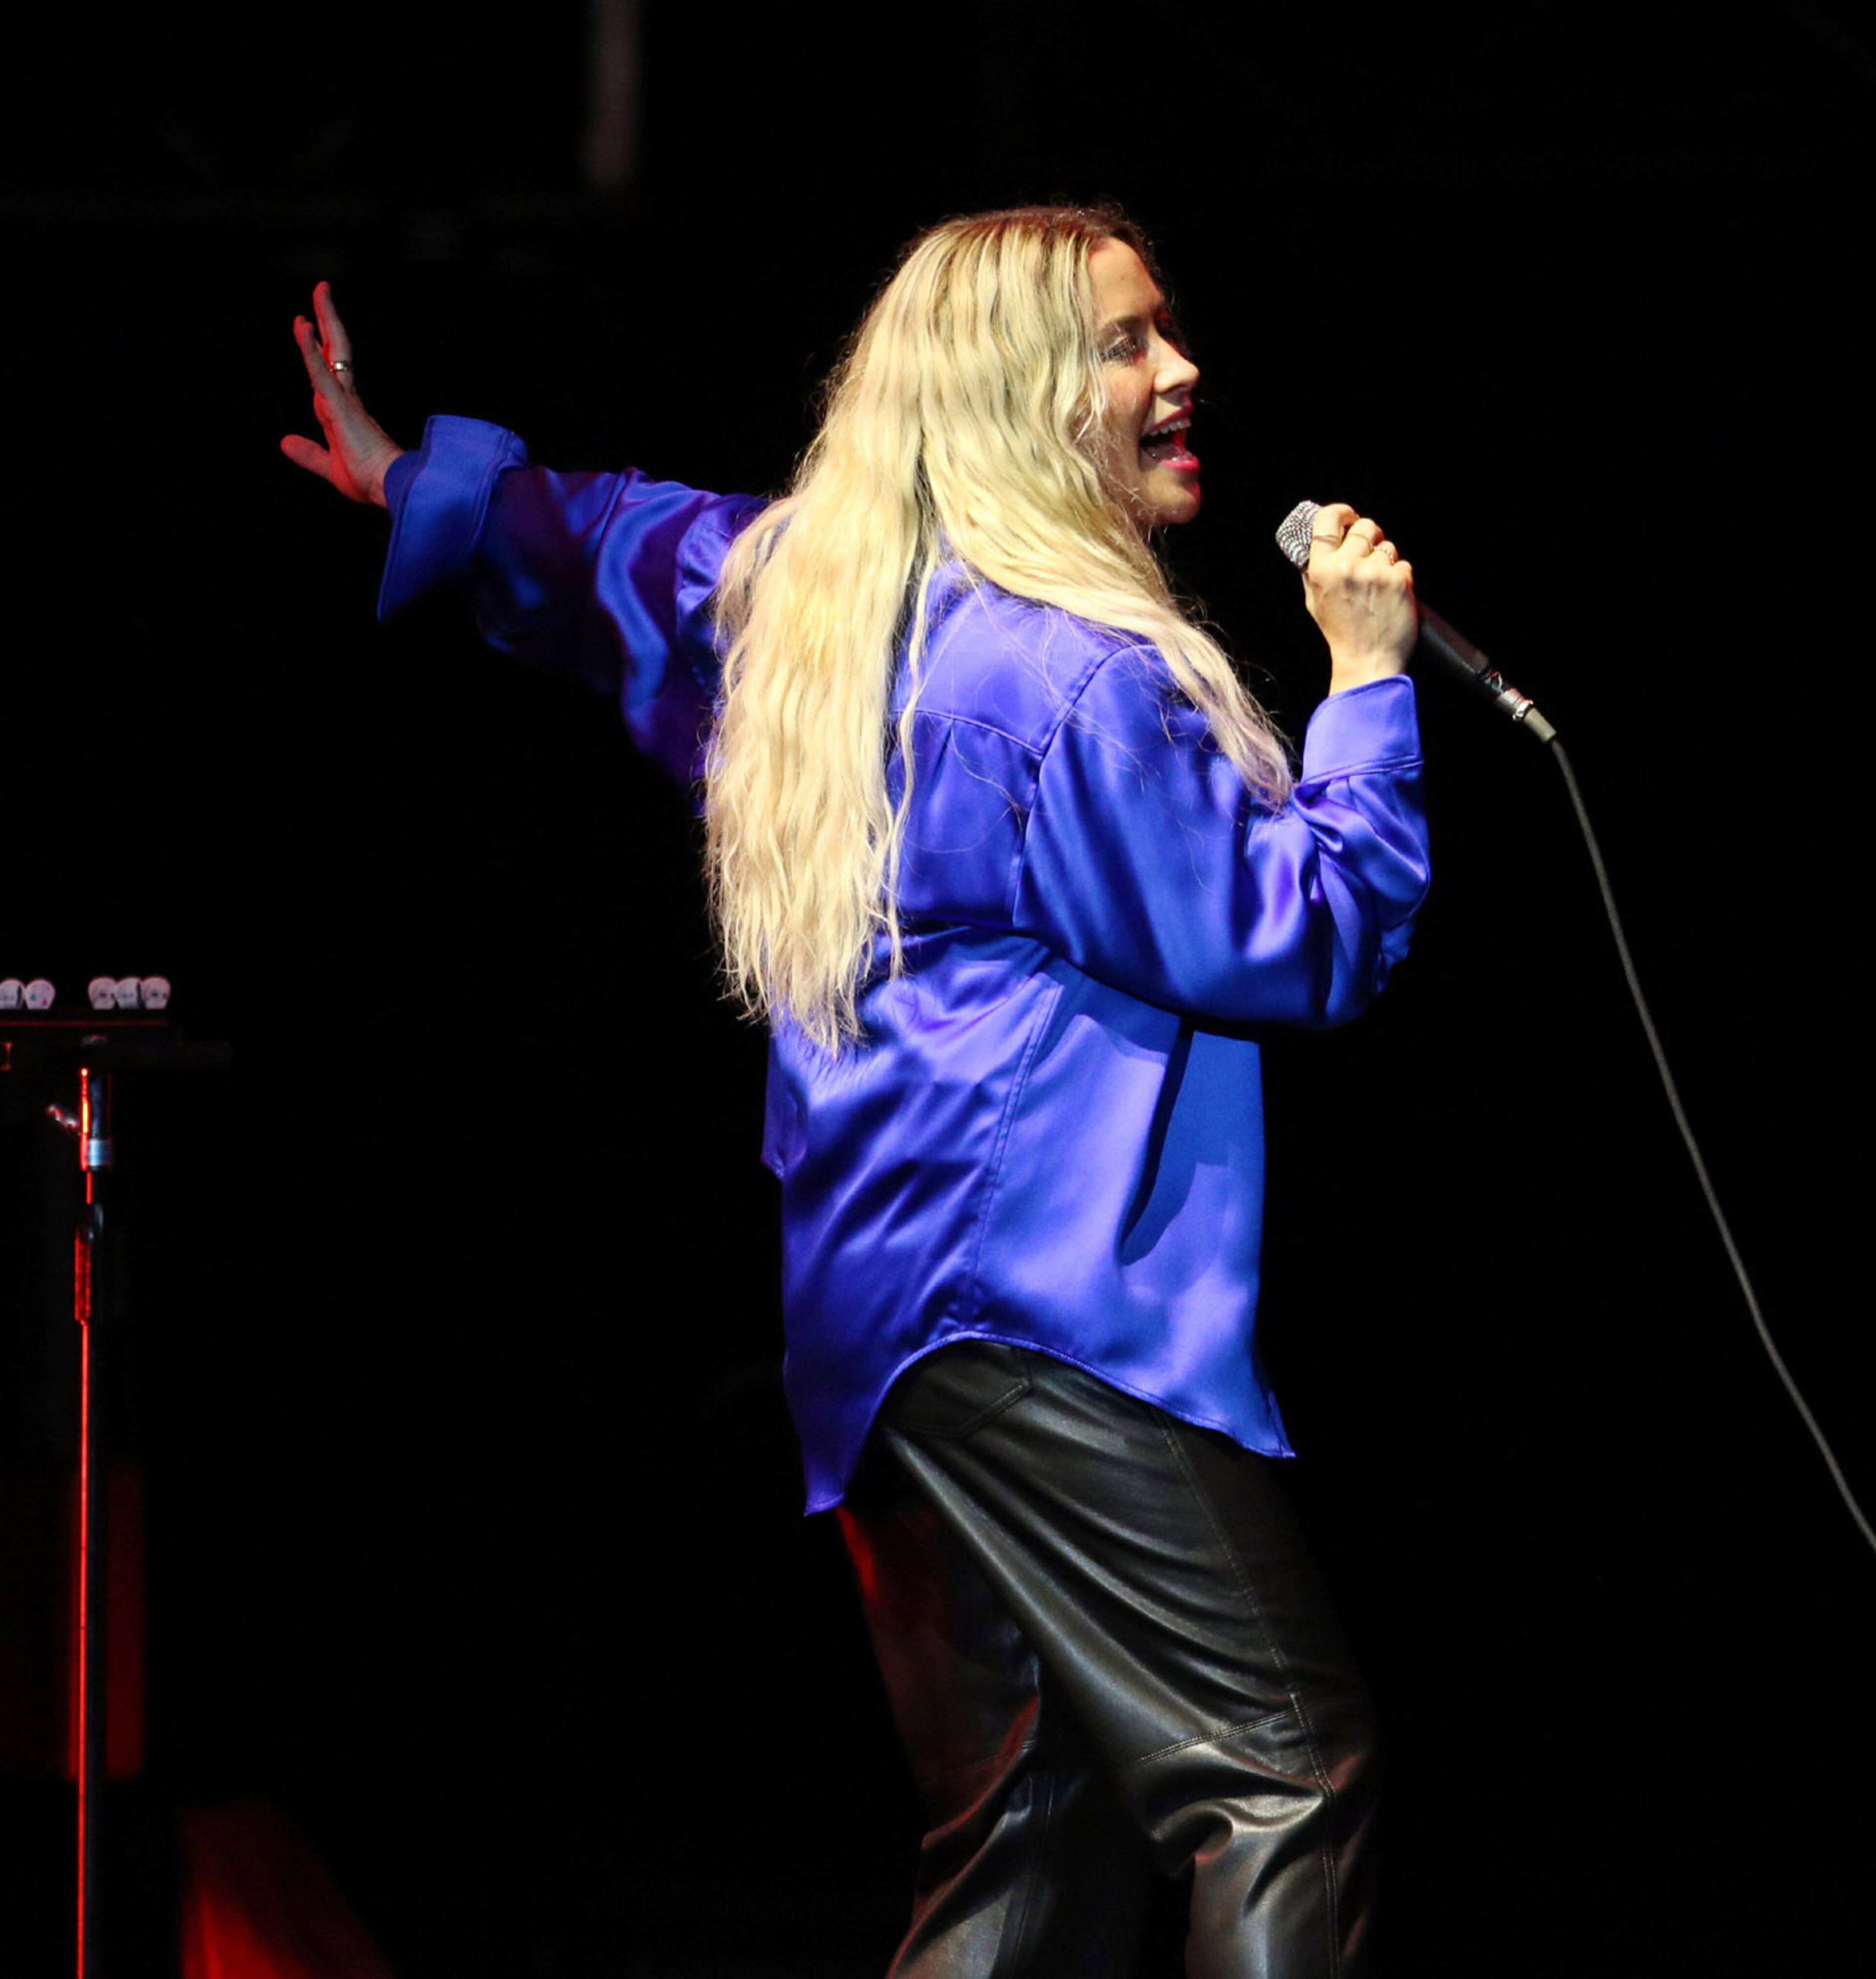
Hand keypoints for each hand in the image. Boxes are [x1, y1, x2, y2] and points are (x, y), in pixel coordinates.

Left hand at [280, 282, 404, 506]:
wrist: (388, 487)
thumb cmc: (369, 480)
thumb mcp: (328, 465)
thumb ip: (308, 452)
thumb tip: (284, 441)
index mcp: (344, 412)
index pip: (328, 372)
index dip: (317, 348)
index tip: (307, 326)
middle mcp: (346, 400)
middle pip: (335, 352)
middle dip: (327, 321)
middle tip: (321, 292)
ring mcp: (344, 400)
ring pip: (332, 352)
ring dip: (324, 319)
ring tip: (320, 291)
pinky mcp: (340, 406)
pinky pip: (321, 372)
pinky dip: (310, 350)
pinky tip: (303, 327)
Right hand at [1301, 502, 1417, 692]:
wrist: (1368, 661)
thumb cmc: (1341, 633)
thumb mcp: (1315, 601)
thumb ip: (1313, 569)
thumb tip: (1314, 540)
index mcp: (1322, 569)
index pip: (1328, 519)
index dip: (1341, 512)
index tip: (1348, 517)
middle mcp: (1347, 566)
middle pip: (1364, 525)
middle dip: (1368, 536)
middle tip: (1368, 553)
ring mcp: (1376, 571)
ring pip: (1387, 546)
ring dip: (1385, 560)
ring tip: (1378, 585)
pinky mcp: (1399, 579)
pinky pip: (1402, 563)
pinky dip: (1399, 577)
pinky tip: (1390, 596)